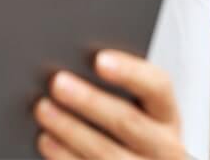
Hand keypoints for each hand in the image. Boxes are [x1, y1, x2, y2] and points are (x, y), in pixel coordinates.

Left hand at [33, 50, 183, 158]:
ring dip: (71, 129)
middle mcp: (163, 146)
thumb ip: (113, 88)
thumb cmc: (125, 129)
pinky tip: (46, 140)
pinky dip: (64, 156)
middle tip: (58, 82)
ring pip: (107, 153)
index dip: (130, 72)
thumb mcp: (134, 109)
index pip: (157, 87)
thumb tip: (72, 65)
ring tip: (43, 109)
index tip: (99, 60)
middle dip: (90, 100)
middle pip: (128, 121)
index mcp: (166, 115)